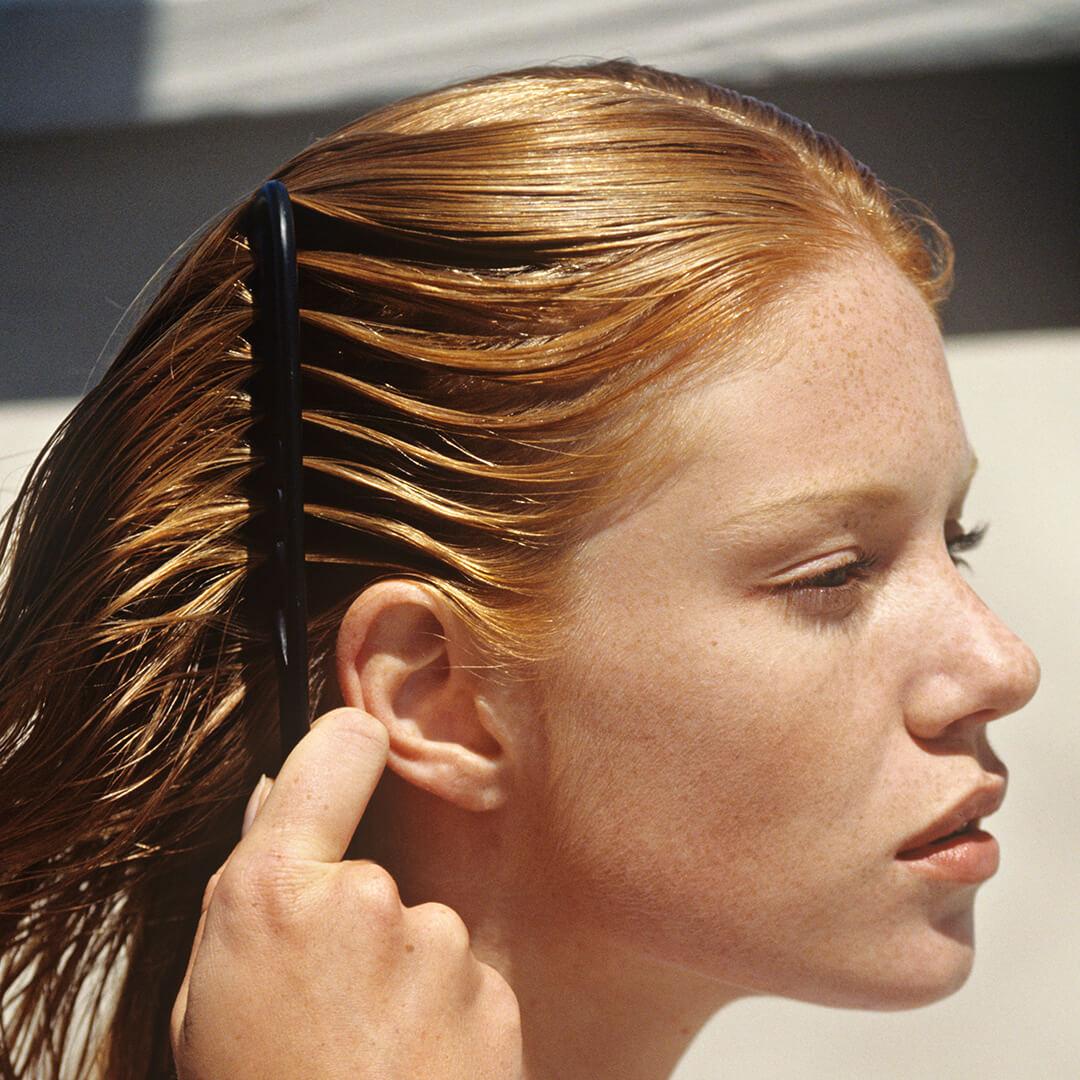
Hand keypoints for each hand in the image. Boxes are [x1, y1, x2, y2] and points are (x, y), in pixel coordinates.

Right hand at [170, 707, 522, 1078]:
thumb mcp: (209, 1001)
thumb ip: (248, 895)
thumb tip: (278, 806)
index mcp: (276, 892)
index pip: (336, 749)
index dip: (343, 748)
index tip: (351, 750)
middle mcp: (369, 899)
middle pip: (369, 868)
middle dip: (353, 916)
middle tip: (325, 1001)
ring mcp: (439, 944)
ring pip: (417, 929)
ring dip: (398, 973)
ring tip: (365, 1050)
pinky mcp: (492, 990)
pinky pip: (460, 977)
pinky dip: (440, 1012)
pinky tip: (407, 1067)